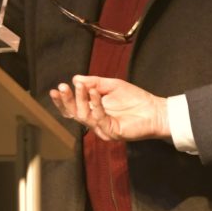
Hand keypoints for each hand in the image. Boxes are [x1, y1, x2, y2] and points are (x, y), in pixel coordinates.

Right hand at [49, 75, 169, 140]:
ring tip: (80, 86)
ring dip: (81, 100)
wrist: (155, 110)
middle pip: (74, 114)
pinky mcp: (112, 132)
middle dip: (67, 100)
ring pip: (84, 116)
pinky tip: (95, 93)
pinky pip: (99, 119)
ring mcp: (102, 128)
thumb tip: (76, 78)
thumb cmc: (135, 99)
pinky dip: (95, 105)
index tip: (55, 89)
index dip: (63, 100)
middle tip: (62, 87)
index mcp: (93, 111)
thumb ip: (94, 83)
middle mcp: (95, 121)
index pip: (73, 108)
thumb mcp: (112, 85)